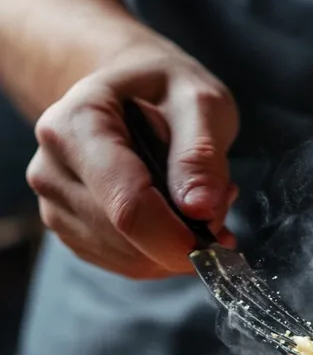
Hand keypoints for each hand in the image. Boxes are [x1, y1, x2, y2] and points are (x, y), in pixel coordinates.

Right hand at [26, 40, 238, 277]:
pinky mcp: (70, 231)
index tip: (218, 243)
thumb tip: (200, 209)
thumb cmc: (162, 89)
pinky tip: (172, 217)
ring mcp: (55, 205)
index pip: (127, 205)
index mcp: (76, 124)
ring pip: (128, 260)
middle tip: (218, 203)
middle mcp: (52, 168)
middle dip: (183, 237)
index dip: (176, 238)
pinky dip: (158, 253)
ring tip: (194, 200)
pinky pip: (124, 265)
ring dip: (173, 246)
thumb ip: (201, 154)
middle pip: (126, 238)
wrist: (127, 93)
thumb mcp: (198, 101)